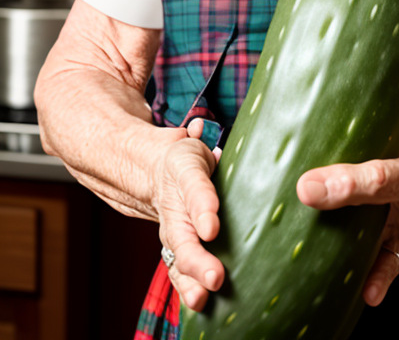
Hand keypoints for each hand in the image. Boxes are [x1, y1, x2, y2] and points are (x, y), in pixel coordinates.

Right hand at [152, 118, 224, 312]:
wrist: (149, 172)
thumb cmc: (183, 160)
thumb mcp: (191, 146)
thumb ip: (195, 139)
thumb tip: (196, 128)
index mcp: (183, 173)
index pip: (194, 189)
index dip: (203, 207)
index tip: (211, 227)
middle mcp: (175, 206)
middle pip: (183, 235)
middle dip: (198, 258)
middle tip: (215, 277)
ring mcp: (173, 229)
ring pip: (179, 257)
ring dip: (191, 279)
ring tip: (203, 298)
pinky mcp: (176, 245)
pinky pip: (180, 268)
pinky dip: (188, 286)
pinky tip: (201, 303)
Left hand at [296, 139, 398, 306]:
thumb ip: (375, 144)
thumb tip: (329, 138)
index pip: (378, 176)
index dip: (344, 182)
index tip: (308, 186)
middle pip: (370, 206)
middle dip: (336, 204)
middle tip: (300, 200)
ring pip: (374, 238)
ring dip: (345, 241)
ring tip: (308, 249)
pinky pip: (392, 264)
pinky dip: (378, 279)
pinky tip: (365, 294)